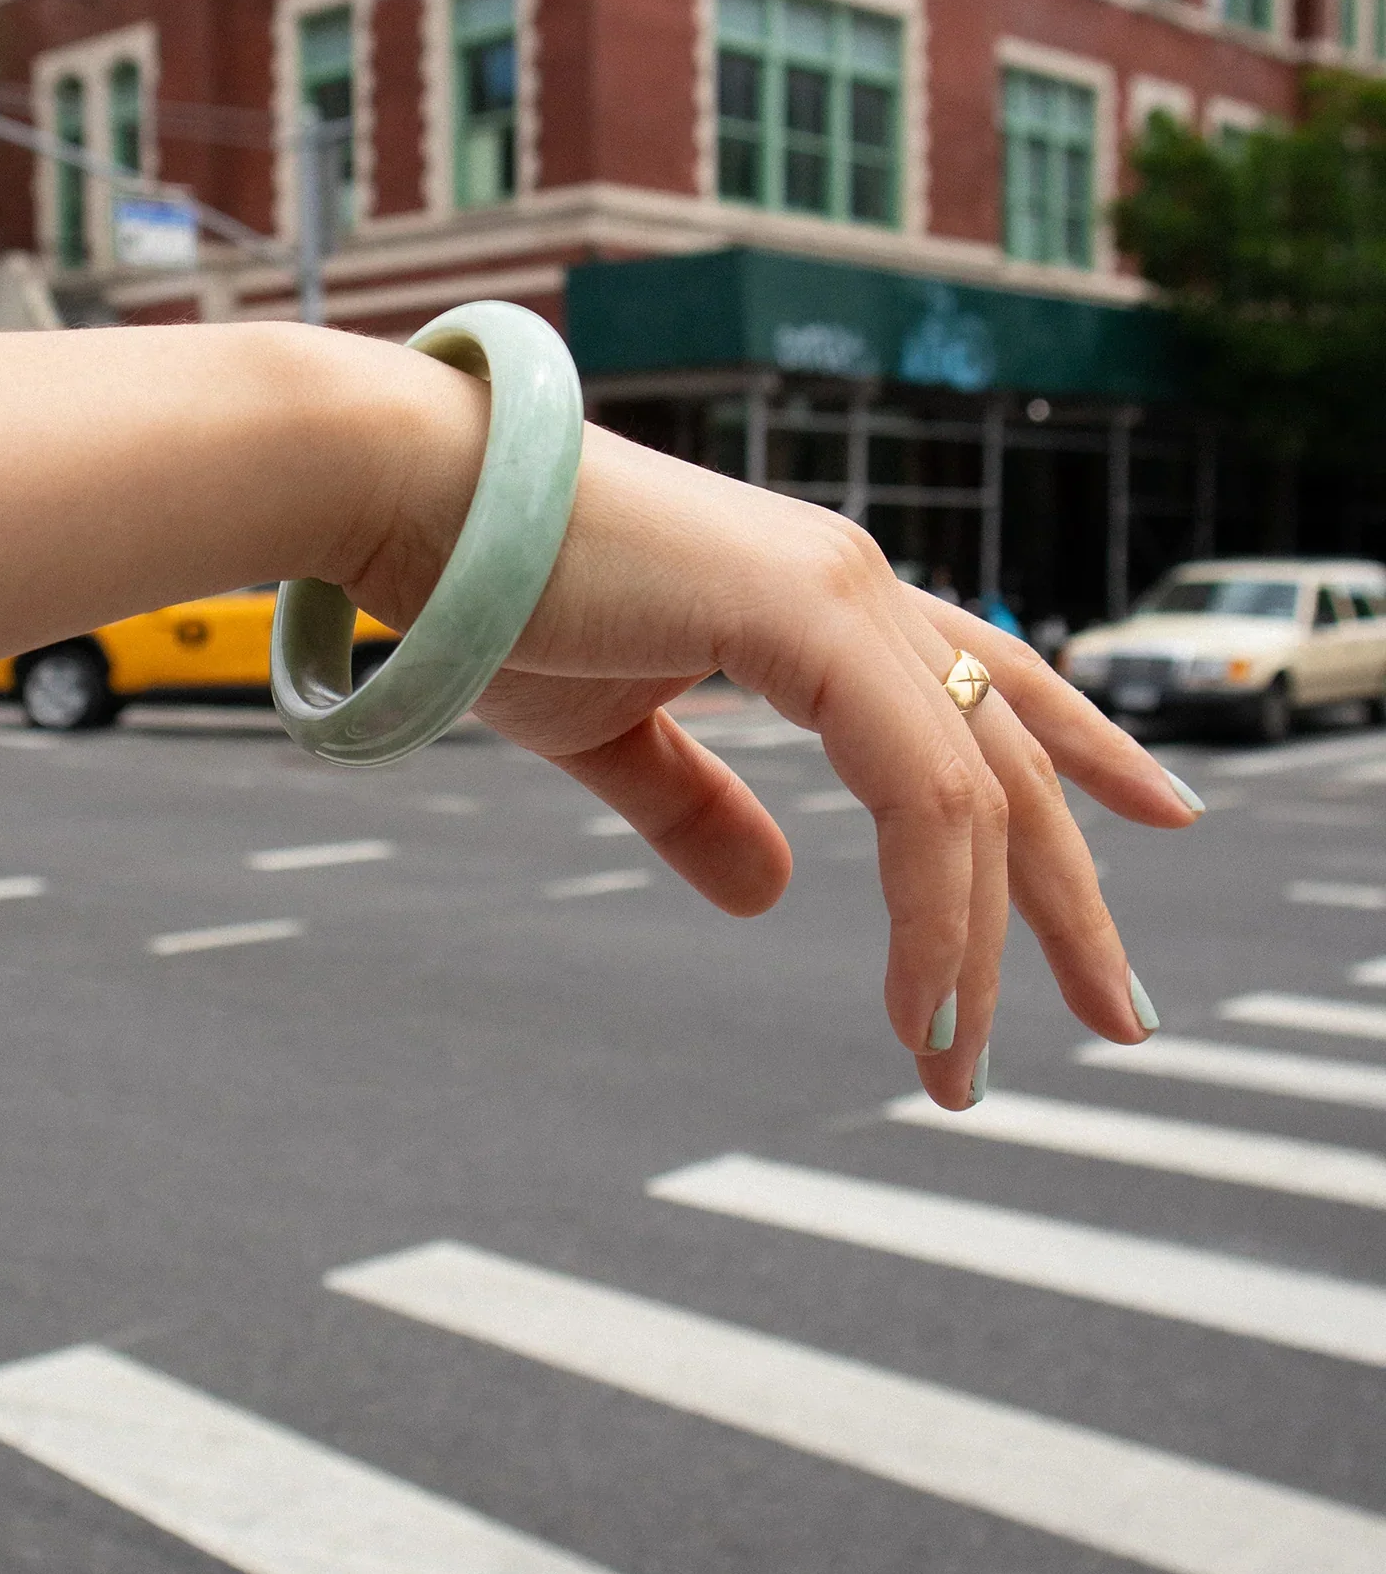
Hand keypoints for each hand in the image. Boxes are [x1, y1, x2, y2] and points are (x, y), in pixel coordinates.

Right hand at [352, 418, 1194, 1113]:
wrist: (409, 505)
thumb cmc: (492, 600)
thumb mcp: (610, 733)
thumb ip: (696, 808)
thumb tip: (772, 896)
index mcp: (824, 600)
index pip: (995, 681)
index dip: (1087, 753)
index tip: (1163, 821)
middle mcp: (858, 585)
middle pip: (1016, 754)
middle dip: (1073, 898)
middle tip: (1123, 1019)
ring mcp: (844, 591)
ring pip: (977, 792)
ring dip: (986, 944)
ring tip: (965, 1069)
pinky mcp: (806, 615)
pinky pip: (918, 792)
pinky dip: (930, 911)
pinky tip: (922, 1008)